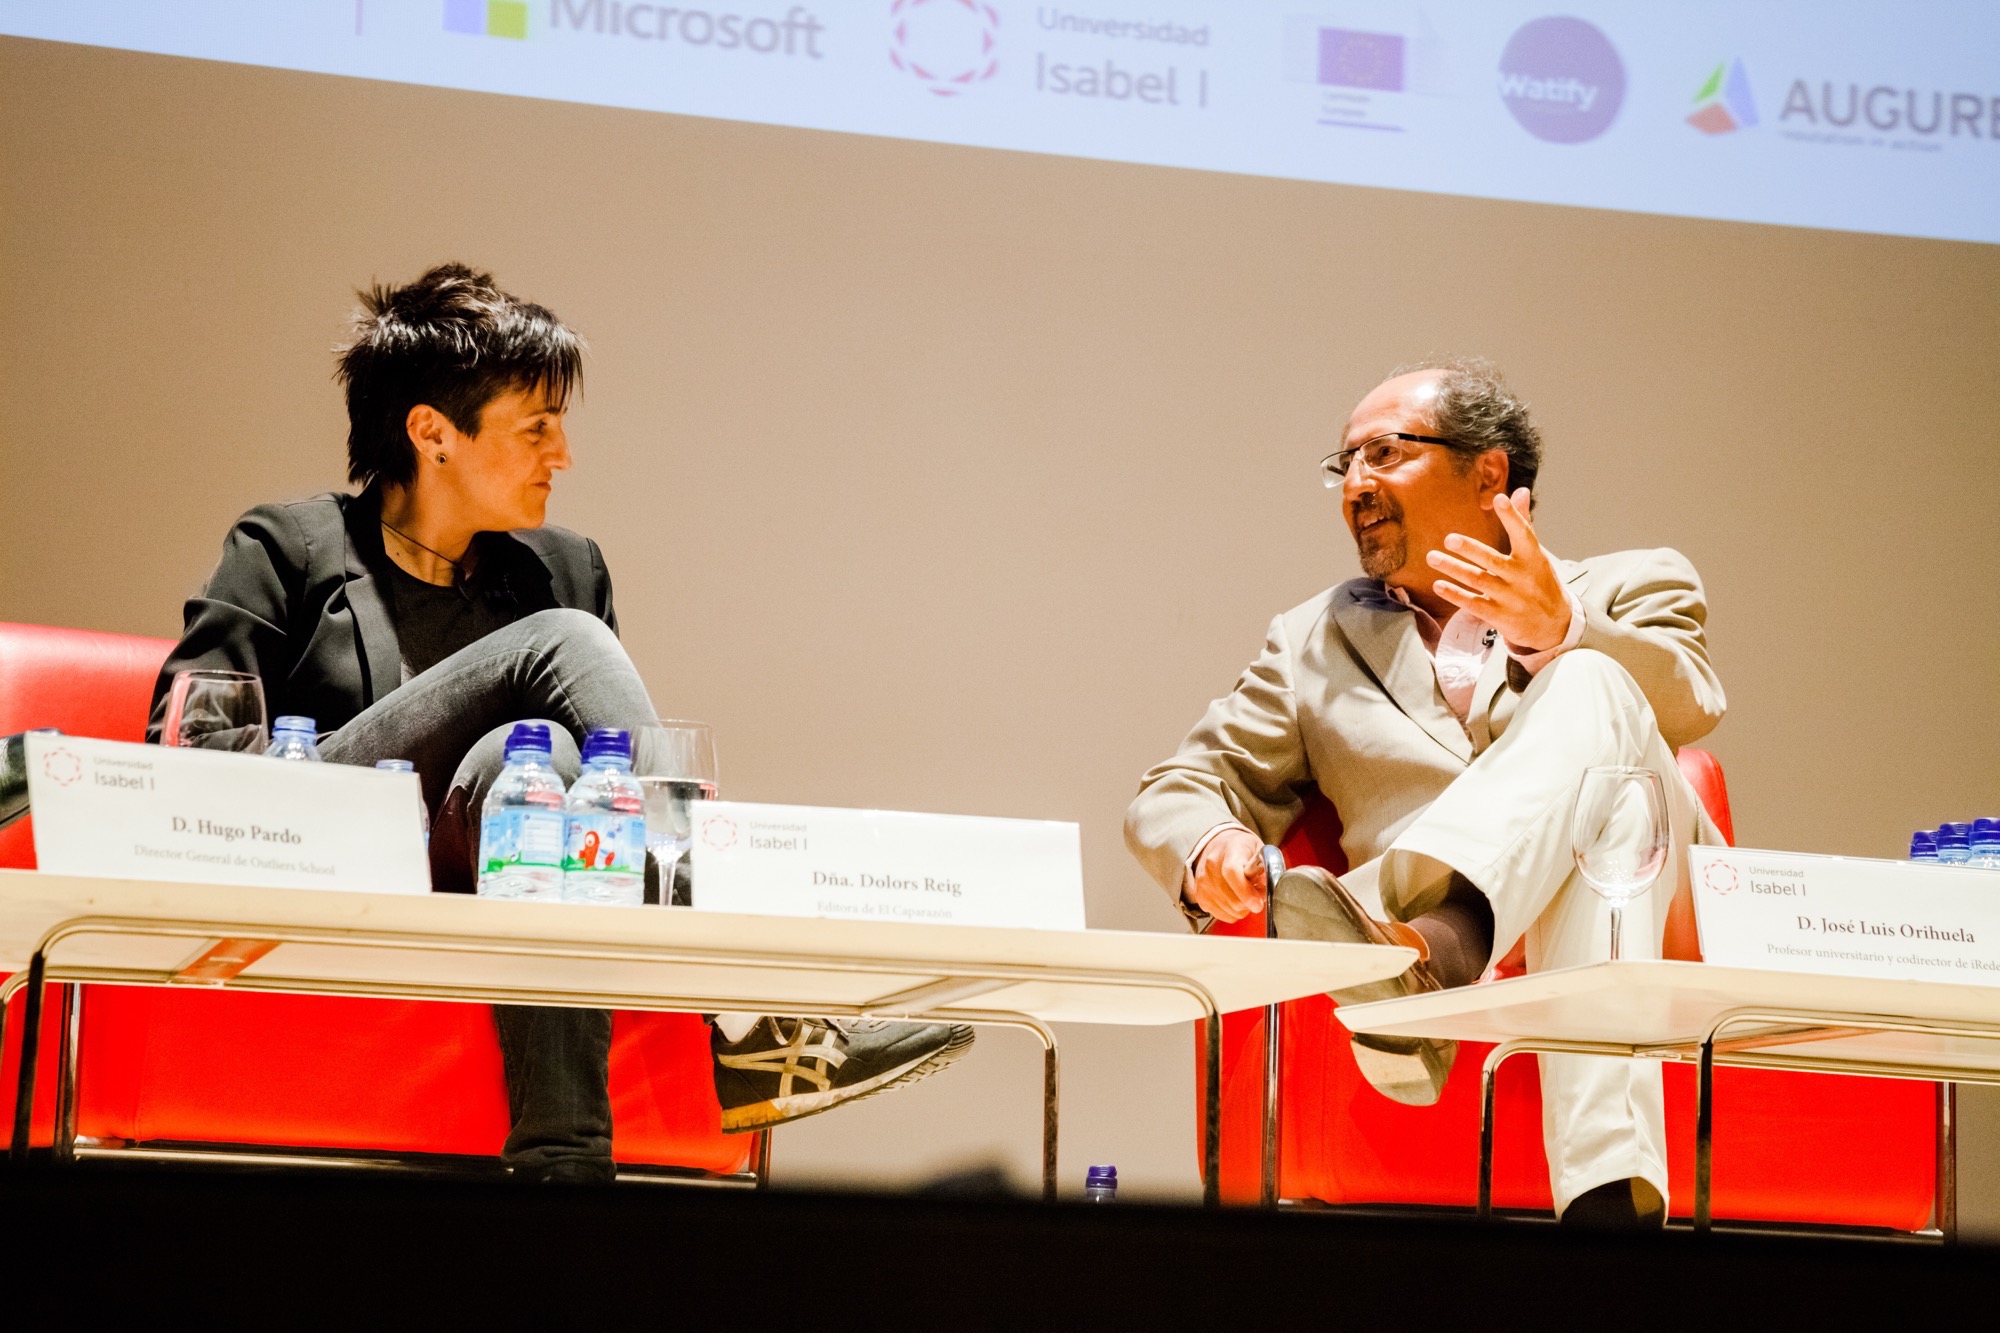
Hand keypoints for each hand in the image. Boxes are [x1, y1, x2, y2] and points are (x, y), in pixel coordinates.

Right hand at [1187, 827, 1268, 922]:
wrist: (1218, 846)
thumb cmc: (1241, 848)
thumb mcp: (1258, 849)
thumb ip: (1266, 868)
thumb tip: (1268, 887)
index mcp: (1230, 850)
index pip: (1232, 872)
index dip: (1246, 892)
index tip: (1257, 903)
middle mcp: (1212, 864)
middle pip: (1230, 897)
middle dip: (1249, 904)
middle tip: (1257, 898)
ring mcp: (1203, 880)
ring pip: (1228, 909)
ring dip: (1242, 908)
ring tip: (1245, 895)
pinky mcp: (1199, 894)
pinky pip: (1220, 914)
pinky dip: (1232, 912)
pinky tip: (1235, 900)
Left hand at [1426, 488, 1570, 651]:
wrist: (1553, 626)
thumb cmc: (1541, 583)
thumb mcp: (1536, 555)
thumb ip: (1523, 523)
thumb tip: (1519, 491)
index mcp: (1533, 558)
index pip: (1523, 534)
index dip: (1512, 517)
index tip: (1499, 499)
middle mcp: (1521, 578)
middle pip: (1492, 560)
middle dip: (1470, 549)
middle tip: (1449, 539)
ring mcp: (1510, 598)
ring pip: (1478, 580)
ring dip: (1453, 569)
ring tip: (1432, 557)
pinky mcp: (1499, 616)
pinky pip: (1473, 604)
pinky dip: (1455, 595)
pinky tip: (1438, 585)